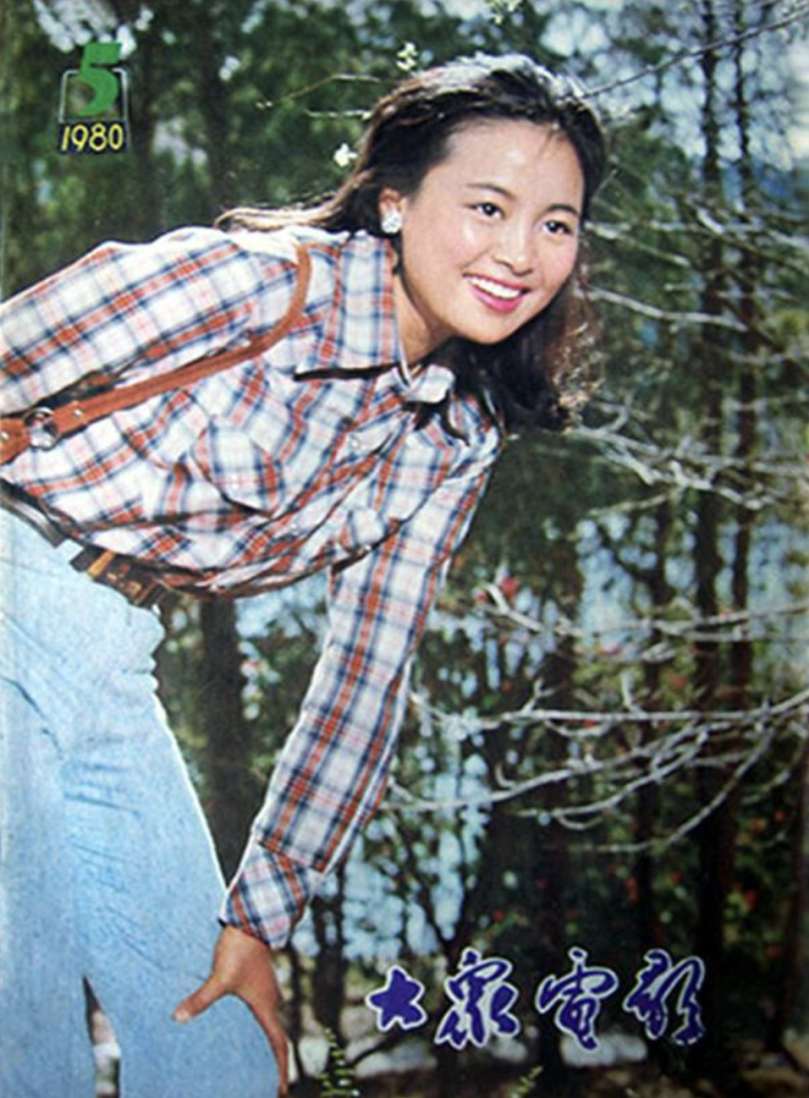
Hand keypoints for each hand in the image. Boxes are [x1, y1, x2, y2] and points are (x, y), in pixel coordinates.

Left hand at [173, 925, 288, 1095]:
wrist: (251, 922)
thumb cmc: (240, 951)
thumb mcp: (220, 978)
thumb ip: (200, 1000)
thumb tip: (178, 1018)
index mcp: (266, 1006)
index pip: (279, 1044)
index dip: (281, 1069)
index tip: (281, 1090)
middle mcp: (271, 1000)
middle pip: (276, 1035)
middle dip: (273, 1058)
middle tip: (267, 1079)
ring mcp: (266, 989)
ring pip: (269, 1020)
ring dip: (265, 1039)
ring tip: (255, 1055)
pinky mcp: (259, 980)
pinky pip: (262, 1008)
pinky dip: (257, 1022)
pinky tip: (243, 1023)